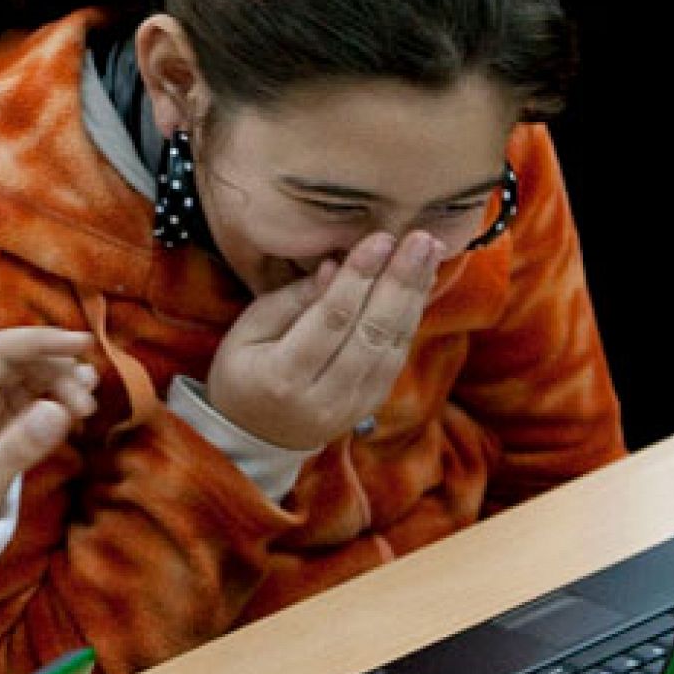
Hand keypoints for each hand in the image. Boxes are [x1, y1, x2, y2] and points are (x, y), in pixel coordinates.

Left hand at [0, 328, 97, 522]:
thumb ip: (16, 449)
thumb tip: (58, 410)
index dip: (41, 341)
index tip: (83, 344)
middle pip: (18, 360)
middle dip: (58, 371)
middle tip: (86, 408)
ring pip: (28, 375)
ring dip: (62, 382)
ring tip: (87, 406)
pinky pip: (31, 395)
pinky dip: (57, 395)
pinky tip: (77, 405)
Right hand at [207, 230, 445, 449]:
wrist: (255, 435)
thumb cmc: (244, 370)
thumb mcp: (248, 330)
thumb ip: (292, 299)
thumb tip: (335, 267)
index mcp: (282, 377)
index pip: (331, 319)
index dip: (359, 276)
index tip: (381, 238)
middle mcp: (322, 397)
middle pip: (371, 333)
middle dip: (399, 281)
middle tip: (420, 239)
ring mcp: (350, 406)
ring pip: (391, 346)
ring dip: (414, 297)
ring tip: (430, 253)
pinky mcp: (370, 405)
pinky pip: (396, 358)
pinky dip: (411, 319)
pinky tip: (420, 285)